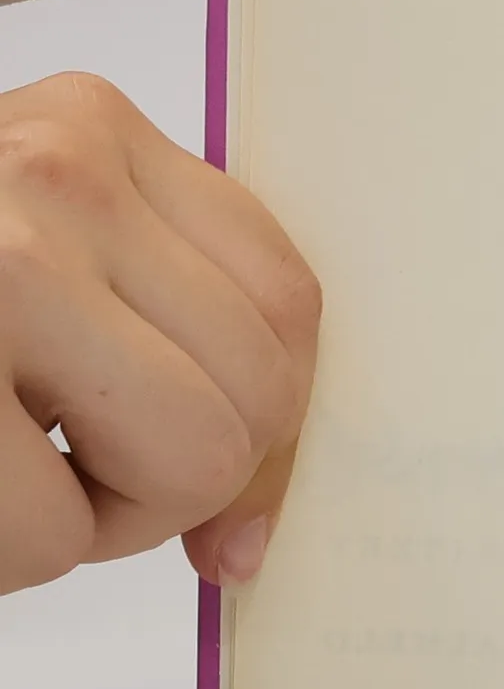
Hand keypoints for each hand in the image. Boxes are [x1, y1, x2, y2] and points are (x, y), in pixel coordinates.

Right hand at [0, 73, 318, 593]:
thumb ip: (153, 324)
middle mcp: (54, 173)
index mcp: (92, 130)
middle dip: (177, 479)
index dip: (268, 422)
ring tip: (10, 476)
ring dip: (104, 520)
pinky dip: (16, 559)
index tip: (206, 472)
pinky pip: (61, 536)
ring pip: (190, 465)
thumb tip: (252, 538)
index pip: (290, 304)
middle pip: (259, 394)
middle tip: (66, 471)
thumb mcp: (25, 260)